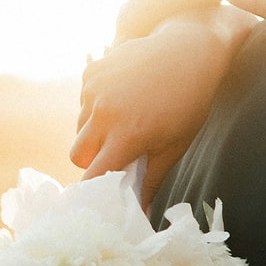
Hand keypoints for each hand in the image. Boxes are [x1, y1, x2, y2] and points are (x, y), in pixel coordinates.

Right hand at [72, 18, 233, 206]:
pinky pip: (82, 103)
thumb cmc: (188, 103)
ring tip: (125, 121)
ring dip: (94, 133)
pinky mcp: (89, 73)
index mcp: (127, 135)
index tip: (98, 198)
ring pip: (79, 128)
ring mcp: (93, 91)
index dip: (93, 190)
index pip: (94, 176)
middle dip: (93, 160)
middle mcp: (104, 113)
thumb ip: (152, 181)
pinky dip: (96, 107)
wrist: (187, 50)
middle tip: (118, 154)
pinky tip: (122, 98)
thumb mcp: (174, 146)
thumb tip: (141, 214)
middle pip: (77, 155)